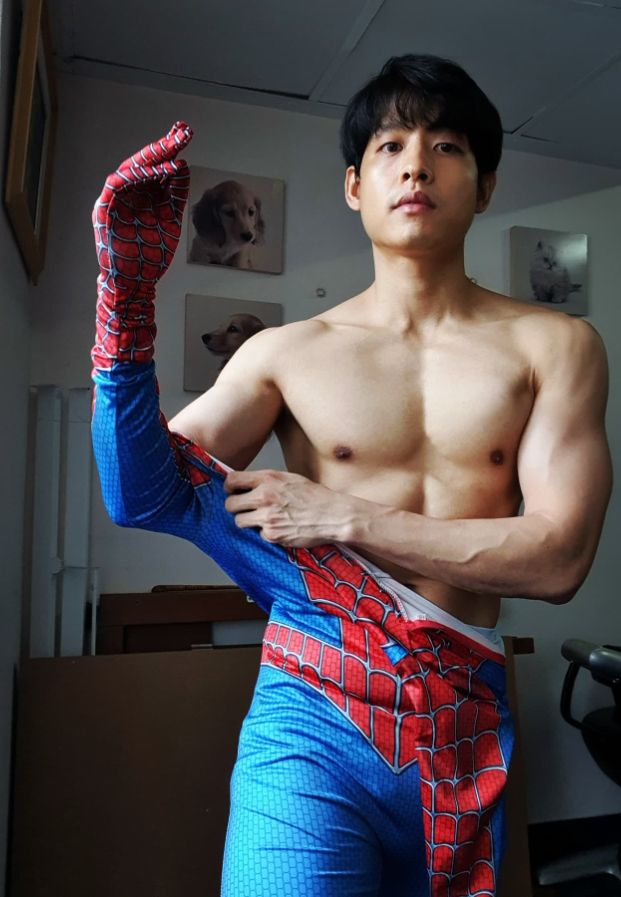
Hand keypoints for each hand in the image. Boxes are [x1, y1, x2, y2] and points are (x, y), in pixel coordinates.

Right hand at [92, 122, 192, 368]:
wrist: (134, 283)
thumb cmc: (151, 256)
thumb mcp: (169, 221)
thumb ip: (174, 196)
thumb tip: (182, 167)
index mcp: (140, 197)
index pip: (154, 168)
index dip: (169, 152)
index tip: (184, 137)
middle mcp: (127, 196)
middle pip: (144, 163)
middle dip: (164, 146)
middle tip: (183, 131)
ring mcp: (114, 201)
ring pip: (131, 169)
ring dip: (153, 157)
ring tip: (176, 150)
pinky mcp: (104, 209)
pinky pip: (119, 183)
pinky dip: (138, 174)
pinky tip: (160, 168)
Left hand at [224, 469, 355, 547]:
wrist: (333, 515)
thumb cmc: (315, 497)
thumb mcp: (290, 479)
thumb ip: (267, 481)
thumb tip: (247, 485)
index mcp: (268, 478)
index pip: (232, 480)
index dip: (230, 487)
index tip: (233, 492)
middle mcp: (264, 496)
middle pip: (230, 504)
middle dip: (236, 507)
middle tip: (245, 509)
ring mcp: (267, 517)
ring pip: (240, 521)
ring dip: (248, 521)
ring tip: (263, 519)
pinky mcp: (272, 534)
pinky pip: (259, 534)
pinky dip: (267, 533)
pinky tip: (280, 528)